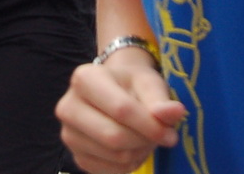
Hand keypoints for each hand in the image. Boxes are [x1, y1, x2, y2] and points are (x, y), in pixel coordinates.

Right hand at [57, 50, 185, 173]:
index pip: (121, 109)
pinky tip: (133, 148)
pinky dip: (129, 164)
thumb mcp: (148, 82)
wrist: (114, 91)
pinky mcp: (76, 157)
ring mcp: (68, 135)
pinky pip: (109, 171)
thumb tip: (175, 113)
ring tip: (145, 138)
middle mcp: (68, 107)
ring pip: (114, 156)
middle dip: (144, 140)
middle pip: (114, 136)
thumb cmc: (131, 84)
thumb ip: (161, 99)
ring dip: (139, 152)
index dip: (149, 125)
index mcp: (84, 79)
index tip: (170, 133)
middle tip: (161, 136)